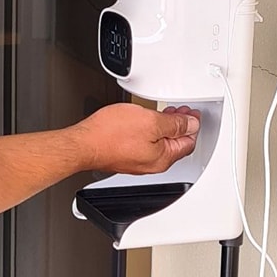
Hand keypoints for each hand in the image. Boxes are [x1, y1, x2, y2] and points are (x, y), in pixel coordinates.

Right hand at [79, 103, 199, 176]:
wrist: (83, 144)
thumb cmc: (110, 135)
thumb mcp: (151, 122)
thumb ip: (174, 124)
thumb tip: (190, 124)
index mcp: (163, 158)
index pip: (189, 142)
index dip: (193, 125)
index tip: (192, 114)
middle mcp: (152, 164)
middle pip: (175, 144)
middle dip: (181, 126)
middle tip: (181, 112)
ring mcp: (138, 162)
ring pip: (160, 144)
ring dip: (165, 128)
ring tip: (164, 113)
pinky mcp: (125, 156)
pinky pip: (146, 145)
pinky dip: (151, 132)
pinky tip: (146, 122)